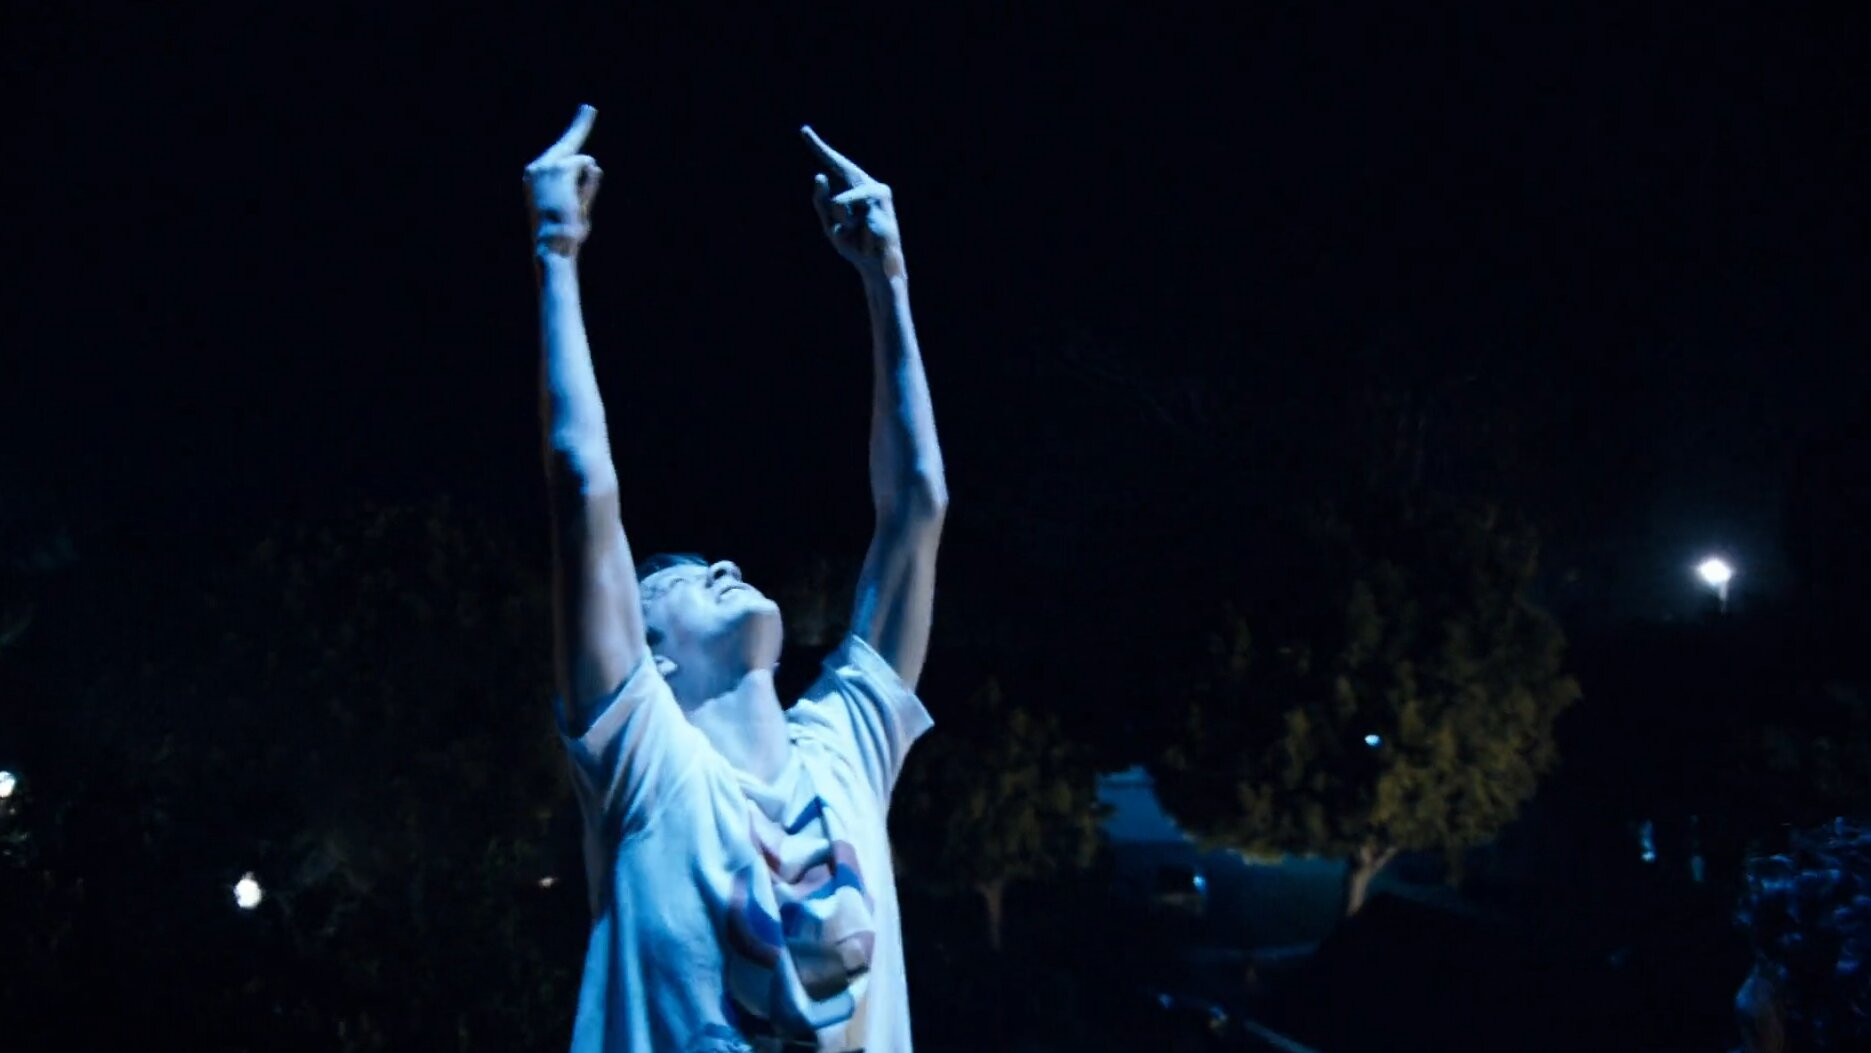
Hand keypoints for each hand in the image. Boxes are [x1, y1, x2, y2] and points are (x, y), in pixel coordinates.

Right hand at [525, 105, 601, 257]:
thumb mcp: (577, 207)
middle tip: (591, 106)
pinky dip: (587, 182)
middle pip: (569, 142)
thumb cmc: (563, 233)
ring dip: (584, 182)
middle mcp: (536, 168)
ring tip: (573, 205)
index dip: (575, 132)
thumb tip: (595, 165)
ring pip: (581, 161)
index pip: (557, 153)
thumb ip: (585, 186)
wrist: (553, 244)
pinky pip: (586, 166)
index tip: (586, 111)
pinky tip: (574, 198)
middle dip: (582, 122)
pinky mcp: (559, 168)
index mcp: (535, 177)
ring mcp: (547, 166)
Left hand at [802, 126, 904, 280]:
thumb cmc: (855, 244)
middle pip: (840, 166)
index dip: (819, 148)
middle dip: (821, 151)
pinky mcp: (879, 199)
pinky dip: (847, 223)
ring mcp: (875, 191)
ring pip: (838, 202)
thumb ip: (821, 202)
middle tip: (822, 167)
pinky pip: (846, 207)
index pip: (834, 166)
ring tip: (856, 232)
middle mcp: (866, 185)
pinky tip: (864, 233)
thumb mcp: (831, 224)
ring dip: (840, 222)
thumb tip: (819, 176)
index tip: (804, 131)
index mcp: (855, 190)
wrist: (877, 264)